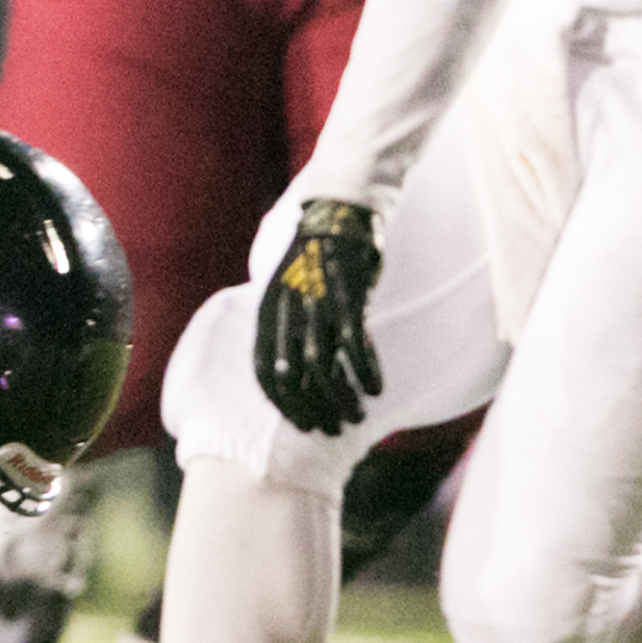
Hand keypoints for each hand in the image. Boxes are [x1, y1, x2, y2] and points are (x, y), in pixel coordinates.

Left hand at [255, 198, 384, 434]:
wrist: (336, 212)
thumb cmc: (313, 261)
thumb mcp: (288, 293)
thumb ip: (287, 330)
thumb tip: (295, 374)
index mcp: (267, 310)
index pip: (265, 370)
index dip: (283, 403)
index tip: (302, 425)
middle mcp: (286, 309)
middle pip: (292, 374)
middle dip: (312, 408)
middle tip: (332, 430)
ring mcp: (314, 301)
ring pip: (322, 364)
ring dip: (340, 397)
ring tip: (357, 416)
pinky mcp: (345, 293)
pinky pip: (354, 341)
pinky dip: (365, 370)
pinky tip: (377, 390)